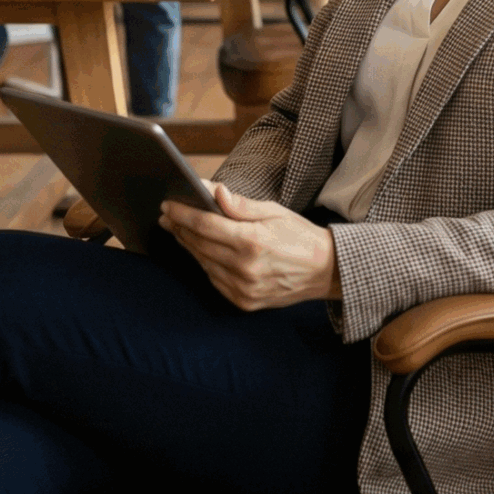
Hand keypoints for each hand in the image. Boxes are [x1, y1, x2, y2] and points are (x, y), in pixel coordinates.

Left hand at [160, 183, 341, 310]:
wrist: (326, 271)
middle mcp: (246, 268)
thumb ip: (241, 205)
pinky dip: (204, 263)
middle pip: (200, 244)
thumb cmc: (300, 236)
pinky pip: (214, 279)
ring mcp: (244, 289)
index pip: (206, 224)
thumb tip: (214, 191)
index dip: (183, 213)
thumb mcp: (275, 212)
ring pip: (203, 263)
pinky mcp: (244, 302)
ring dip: (188, 245)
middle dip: (180, 228)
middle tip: (167, 215)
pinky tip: (199, 250)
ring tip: (179, 230)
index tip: (168, 205)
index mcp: (254, 242)